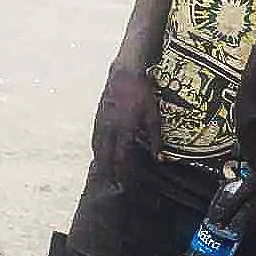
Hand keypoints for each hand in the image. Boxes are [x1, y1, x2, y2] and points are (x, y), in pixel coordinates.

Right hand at [92, 66, 161, 182]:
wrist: (125, 70)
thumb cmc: (142, 91)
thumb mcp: (153, 114)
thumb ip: (155, 137)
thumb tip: (159, 158)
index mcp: (123, 129)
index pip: (120, 158)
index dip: (121, 173)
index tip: (123, 185)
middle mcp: (109, 128)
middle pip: (104, 156)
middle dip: (107, 172)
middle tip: (110, 185)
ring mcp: (101, 121)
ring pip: (97, 146)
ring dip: (100, 161)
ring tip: (103, 172)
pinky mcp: (98, 114)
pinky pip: (95, 135)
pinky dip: (97, 147)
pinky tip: (99, 150)